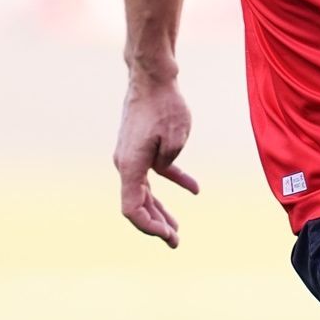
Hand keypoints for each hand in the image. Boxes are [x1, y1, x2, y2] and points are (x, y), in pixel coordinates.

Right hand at [113, 78, 200, 247]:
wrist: (152, 76)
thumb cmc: (164, 104)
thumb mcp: (175, 137)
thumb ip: (169, 162)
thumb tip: (165, 169)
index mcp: (129, 165)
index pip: (132, 208)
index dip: (149, 227)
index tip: (169, 235)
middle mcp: (125, 163)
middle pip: (137, 204)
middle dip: (155, 226)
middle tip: (175, 243)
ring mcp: (131, 154)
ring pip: (144, 191)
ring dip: (160, 210)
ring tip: (176, 229)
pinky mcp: (140, 146)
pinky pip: (154, 171)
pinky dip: (172, 181)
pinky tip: (193, 190)